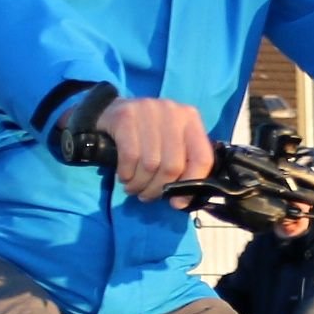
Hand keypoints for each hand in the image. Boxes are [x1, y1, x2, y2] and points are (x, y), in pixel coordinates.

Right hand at [95, 96, 213, 203]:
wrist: (110, 112)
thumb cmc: (146, 135)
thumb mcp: (169, 145)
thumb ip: (182, 167)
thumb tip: (180, 202)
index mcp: (190, 119)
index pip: (202, 157)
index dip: (192, 184)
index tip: (177, 202)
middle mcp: (173, 112)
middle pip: (173, 165)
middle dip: (158, 188)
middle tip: (146, 195)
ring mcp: (149, 111)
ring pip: (151, 164)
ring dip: (140, 184)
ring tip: (134, 187)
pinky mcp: (126, 116)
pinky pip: (130, 156)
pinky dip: (127, 174)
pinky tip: (124, 176)